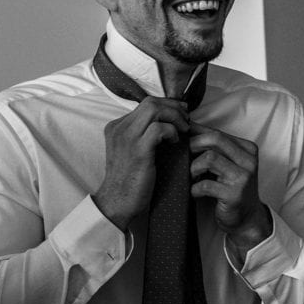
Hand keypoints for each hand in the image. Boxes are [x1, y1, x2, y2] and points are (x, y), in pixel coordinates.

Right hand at [93, 97, 189, 229]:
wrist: (118, 201)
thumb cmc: (129, 179)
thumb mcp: (131, 151)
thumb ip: (142, 135)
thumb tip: (167, 123)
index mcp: (116, 127)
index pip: (145, 104)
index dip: (167, 106)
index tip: (181, 114)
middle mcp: (119, 128)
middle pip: (150, 102)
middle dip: (174, 107)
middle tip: (186, 120)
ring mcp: (127, 138)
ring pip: (154, 109)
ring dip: (175, 117)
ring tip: (183, 130)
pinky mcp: (138, 150)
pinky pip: (159, 128)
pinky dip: (172, 132)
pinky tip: (175, 142)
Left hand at [189, 123, 272, 249]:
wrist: (246, 218)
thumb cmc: (229, 187)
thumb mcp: (224, 163)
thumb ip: (211, 146)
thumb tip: (185, 126)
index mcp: (247, 148)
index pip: (216, 131)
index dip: (193, 133)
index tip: (179, 140)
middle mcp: (248, 160)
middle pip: (214, 139)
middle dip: (192, 146)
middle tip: (182, 158)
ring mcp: (244, 177)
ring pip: (209, 158)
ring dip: (192, 168)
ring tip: (191, 177)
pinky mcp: (235, 194)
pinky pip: (205, 184)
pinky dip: (195, 188)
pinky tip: (195, 192)